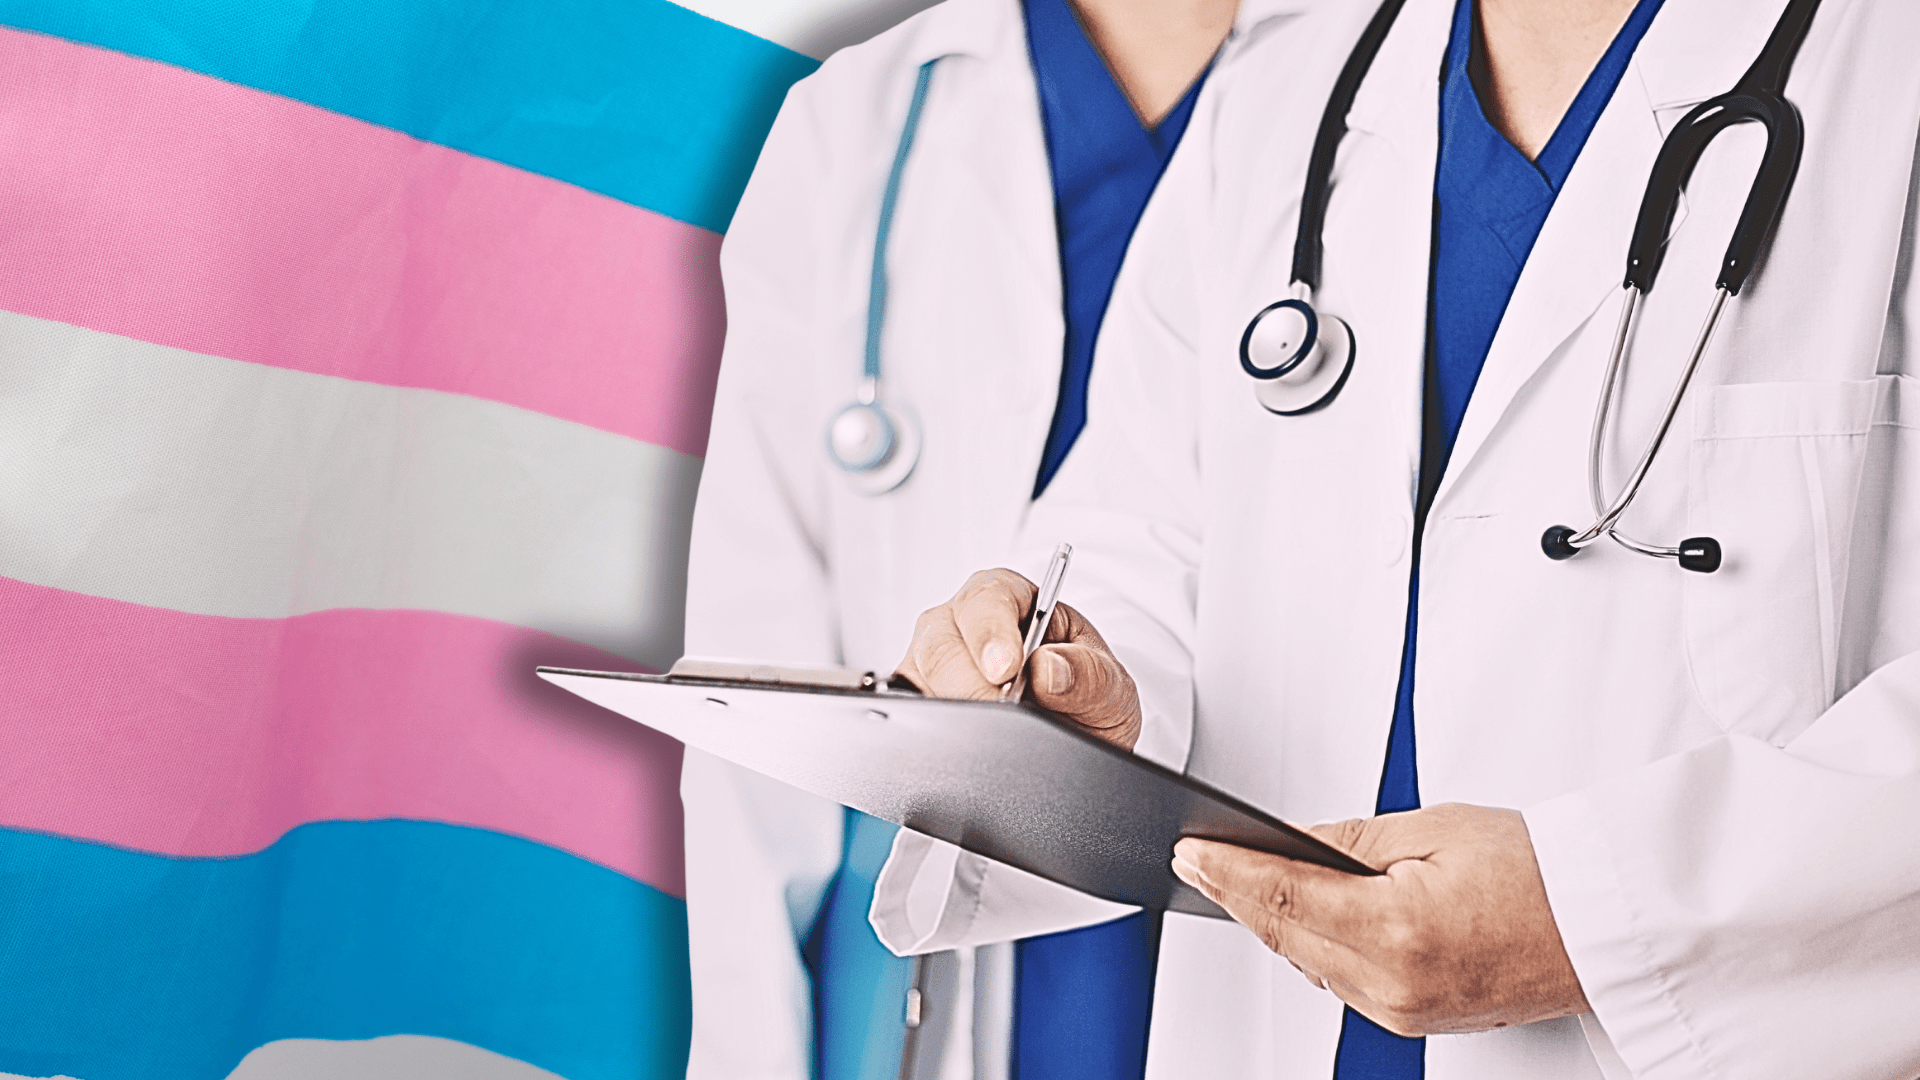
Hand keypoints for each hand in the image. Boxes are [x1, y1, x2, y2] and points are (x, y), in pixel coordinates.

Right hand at [892, 568, 1142, 748]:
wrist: (1077, 742)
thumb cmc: (1088, 697)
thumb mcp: (1111, 687)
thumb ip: (1090, 675)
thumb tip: (1049, 669)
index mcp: (1013, 600)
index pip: (988, 597)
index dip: (992, 631)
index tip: (1008, 669)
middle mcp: (964, 625)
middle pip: (941, 641)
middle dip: (972, 684)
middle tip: (1003, 715)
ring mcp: (934, 664)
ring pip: (916, 677)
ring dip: (953, 710)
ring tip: (991, 737)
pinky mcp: (918, 701)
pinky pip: (906, 711)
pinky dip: (930, 731)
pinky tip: (960, 747)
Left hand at [1171, 804, 1587, 1034]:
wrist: (1603, 926)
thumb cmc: (1539, 872)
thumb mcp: (1435, 828)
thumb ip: (1348, 839)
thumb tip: (1286, 840)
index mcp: (1399, 928)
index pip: (1284, 896)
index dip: (1228, 871)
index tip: (1190, 852)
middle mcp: (1395, 983)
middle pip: (1285, 934)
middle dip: (1237, 893)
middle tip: (1197, 857)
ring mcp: (1403, 1010)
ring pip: (1307, 961)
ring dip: (1272, 920)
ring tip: (1236, 876)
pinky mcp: (1412, 1019)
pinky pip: (1339, 980)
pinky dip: (1312, 945)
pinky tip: (1296, 914)